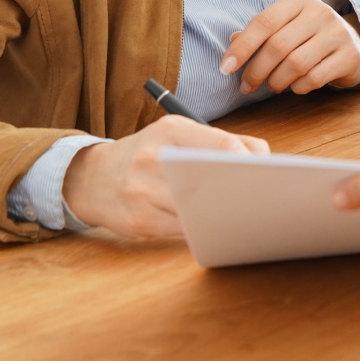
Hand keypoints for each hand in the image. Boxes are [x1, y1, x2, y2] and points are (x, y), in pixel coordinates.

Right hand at [63, 115, 269, 237]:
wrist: (91, 177)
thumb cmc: (146, 154)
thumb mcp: (176, 134)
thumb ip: (220, 141)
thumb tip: (265, 158)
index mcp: (172, 130)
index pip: (226, 144)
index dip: (253, 163)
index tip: (268, 174)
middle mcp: (156, 158)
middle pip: (217, 177)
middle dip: (244, 190)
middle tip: (264, 198)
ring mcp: (145, 192)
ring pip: (202, 208)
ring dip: (227, 213)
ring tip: (245, 213)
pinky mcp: (140, 222)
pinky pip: (186, 230)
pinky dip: (205, 228)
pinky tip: (218, 227)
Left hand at [221, 0, 359, 95]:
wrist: (353, 44)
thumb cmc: (309, 36)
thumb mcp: (286, 26)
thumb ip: (260, 33)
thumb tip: (233, 41)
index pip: (264, 22)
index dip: (242, 47)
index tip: (225, 68)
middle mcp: (321, 12)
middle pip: (278, 45)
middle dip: (256, 70)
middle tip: (247, 85)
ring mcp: (338, 33)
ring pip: (296, 64)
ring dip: (276, 81)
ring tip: (272, 85)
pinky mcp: (350, 56)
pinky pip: (314, 78)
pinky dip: (298, 87)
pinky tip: (296, 85)